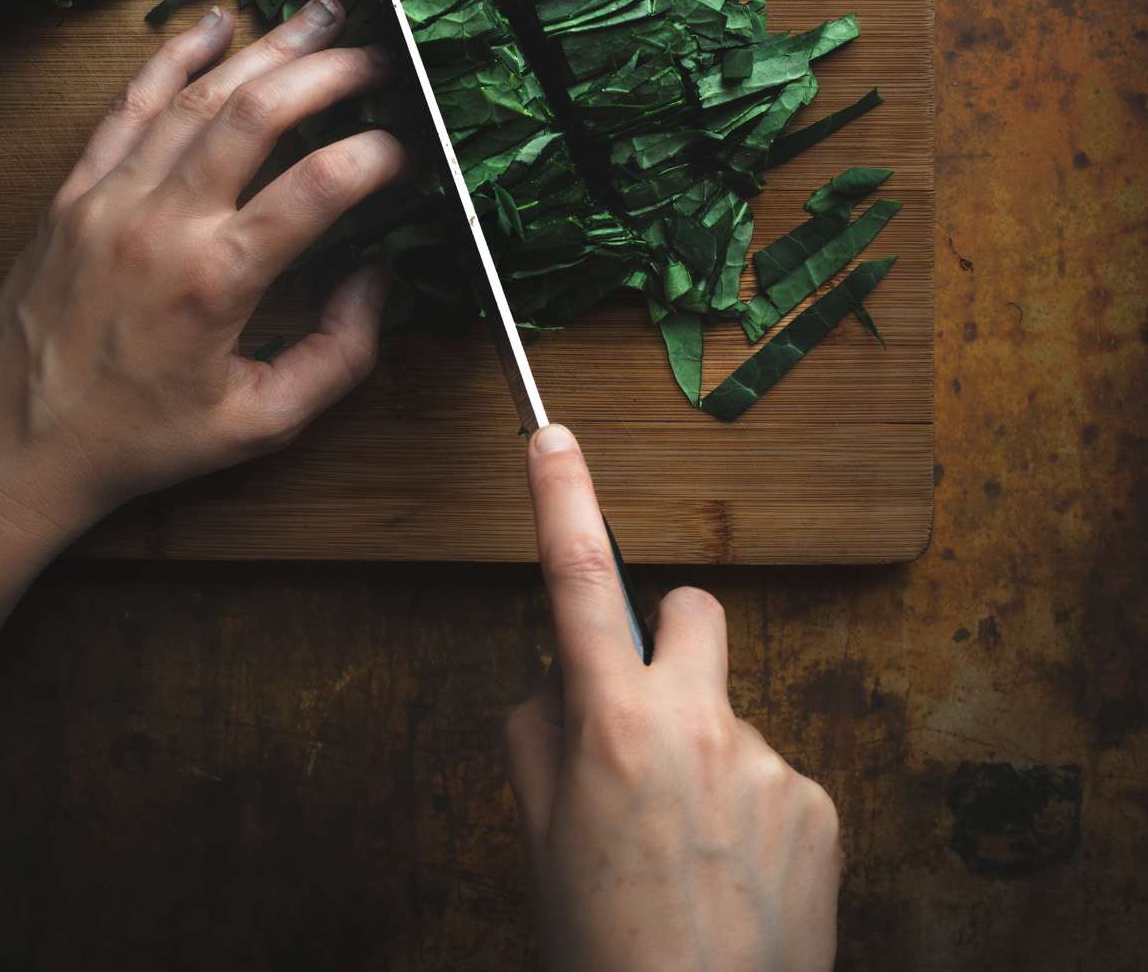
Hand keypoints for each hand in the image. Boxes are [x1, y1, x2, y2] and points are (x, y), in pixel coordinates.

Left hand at [0, 0, 407, 694]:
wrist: (15, 440)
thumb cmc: (139, 440)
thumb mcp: (260, 423)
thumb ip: (337, 355)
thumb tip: (378, 280)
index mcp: (215, 281)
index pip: (316, 186)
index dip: (374, 154)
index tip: (407, 149)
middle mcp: (160, 224)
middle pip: (255, 114)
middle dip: (326, 72)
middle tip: (377, 57)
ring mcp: (109, 199)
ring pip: (194, 96)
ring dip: (262, 50)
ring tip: (319, 16)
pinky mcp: (73, 193)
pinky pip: (127, 107)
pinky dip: (171, 58)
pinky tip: (214, 25)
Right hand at [508, 427, 838, 970]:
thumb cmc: (602, 942)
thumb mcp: (537, 835)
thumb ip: (537, 740)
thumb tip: (556, 686)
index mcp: (611, 726)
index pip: (580, 583)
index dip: (562, 500)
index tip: (551, 436)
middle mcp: (699, 727)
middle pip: (692, 614)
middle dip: (667, 635)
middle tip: (640, 707)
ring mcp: (770, 763)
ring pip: (726, 715)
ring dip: (702, 754)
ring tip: (683, 848)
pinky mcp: (820, 806)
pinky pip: (770, 775)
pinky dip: (745, 810)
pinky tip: (726, 873)